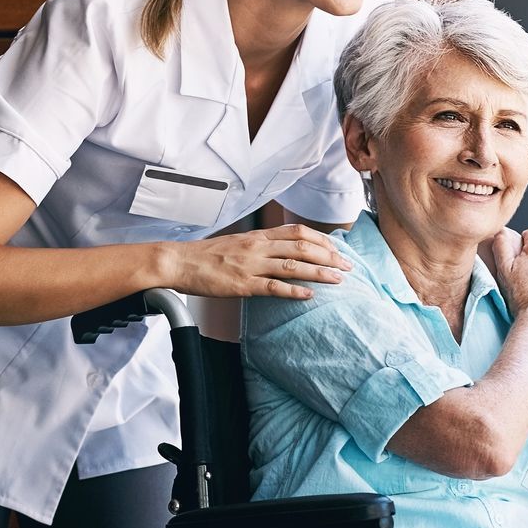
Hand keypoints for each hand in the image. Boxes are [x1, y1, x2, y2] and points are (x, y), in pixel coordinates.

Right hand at [169, 223, 352, 299]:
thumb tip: (280, 251)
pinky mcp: (242, 284)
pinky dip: (293, 291)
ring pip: (293, 265)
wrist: (179, 262)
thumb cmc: (206, 256)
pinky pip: (273, 287)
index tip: (338, 249)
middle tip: (348, 266)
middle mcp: (257, 246)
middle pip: (302, 246)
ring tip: (338, 279)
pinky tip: (309, 295)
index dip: (322, 240)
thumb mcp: (236, 243)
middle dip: (329, 256)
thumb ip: (259, 246)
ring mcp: (250, 265)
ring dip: (319, 272)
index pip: (297, 232)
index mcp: (257, 236)